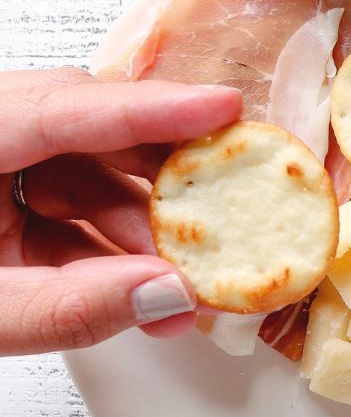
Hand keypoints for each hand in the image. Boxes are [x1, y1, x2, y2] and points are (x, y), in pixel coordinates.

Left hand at [0, 67, 242, 355]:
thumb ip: (67, 309)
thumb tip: (165, 294)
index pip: (63, 107)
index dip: (151, 109)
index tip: (224, 109)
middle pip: (82, 129)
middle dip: (156, 175)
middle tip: (225, 200)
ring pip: (78, 174)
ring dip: (134, 228)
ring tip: (179, 279)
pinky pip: (59, 209)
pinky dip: (101, 250)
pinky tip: (141, 288)